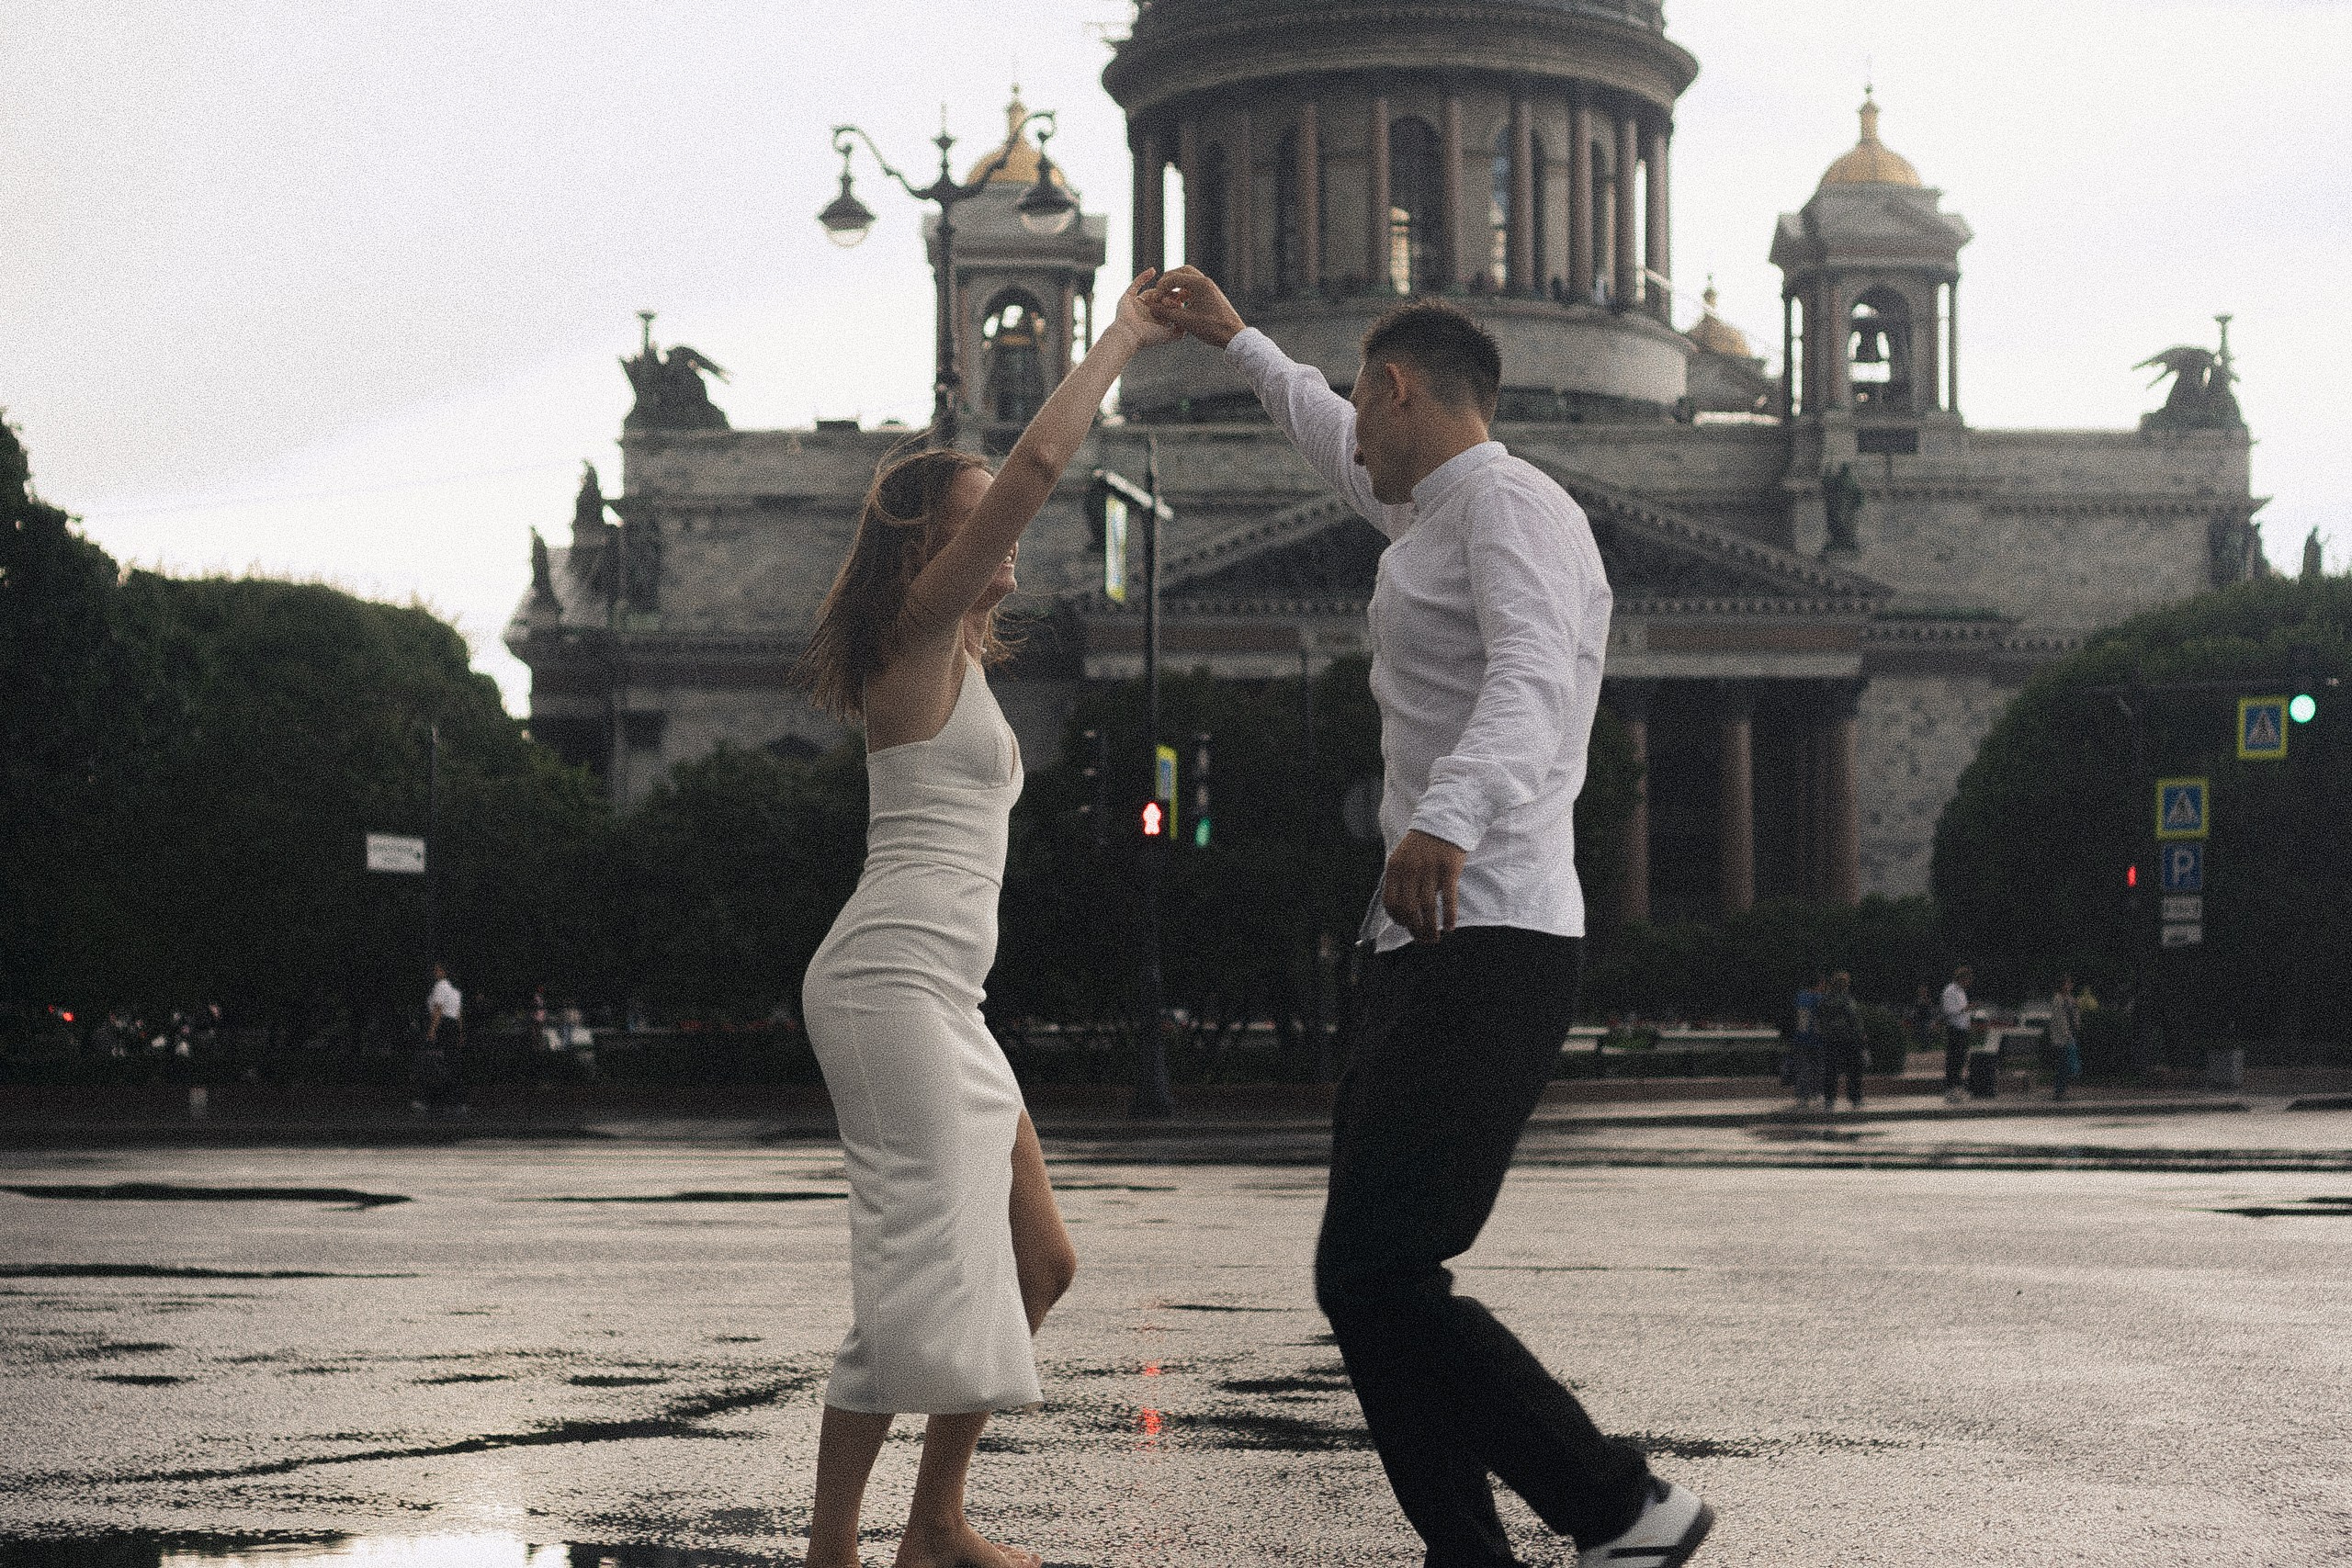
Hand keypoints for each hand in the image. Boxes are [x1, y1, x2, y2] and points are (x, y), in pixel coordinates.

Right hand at [1109, 269, 1182, 349]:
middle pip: (1162, 297)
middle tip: (1172, 296)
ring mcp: (1137, 305)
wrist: (1128, 335)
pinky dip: (1144, 276)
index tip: (1180, 302)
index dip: (1175, 302)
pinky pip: (1136, 284)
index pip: (1169, 307)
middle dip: (1168, 295)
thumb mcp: (1169, 335)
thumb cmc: (1149, 336)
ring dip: (1159, 289)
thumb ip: (1180, 331)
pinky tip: (1153, 270)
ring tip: (1164, 289)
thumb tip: (1187, 324)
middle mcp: (1147, 313)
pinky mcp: (1127, 298)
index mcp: (1156, 321)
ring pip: (1151, 291)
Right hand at [1144, 264, 1245, 347]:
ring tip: (1170, 298)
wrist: (1233, 335)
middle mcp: (1205, 281)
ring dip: (1177, 285)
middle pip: (1182, 271)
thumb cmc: (1211, 328)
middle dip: (1169, 280)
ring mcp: (1210, 287)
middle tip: (1160, 291)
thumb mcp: (1185, 321)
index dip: (1161, 287)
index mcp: (1199, 284)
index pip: (1173, 277)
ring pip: (1189, 278)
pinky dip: (1185, 291)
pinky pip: (1195, 286)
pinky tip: (1181, 304)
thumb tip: (1151, 306)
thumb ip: (1166, 313)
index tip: (1156, 298)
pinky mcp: (1212, 293)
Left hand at [1381, 829, 1466, 943]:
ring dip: (1430, 927)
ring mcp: (1430, 869)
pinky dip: (1448, 916)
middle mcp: (1410, 869)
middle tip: (1423, 938)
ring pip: (1427, 907)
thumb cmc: (1423, 844)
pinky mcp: (1449, 869)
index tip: (1406, 926)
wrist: (1444, 820)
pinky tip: (1449, 927)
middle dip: (1415, 929)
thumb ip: (1400, 880)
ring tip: (1435, 938)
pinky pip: (1448, 899)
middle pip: (1409, 908)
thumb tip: (1401, 910)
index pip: (1391, 902)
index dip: (1398, 919)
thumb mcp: (1403, 857)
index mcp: (1395, 867)